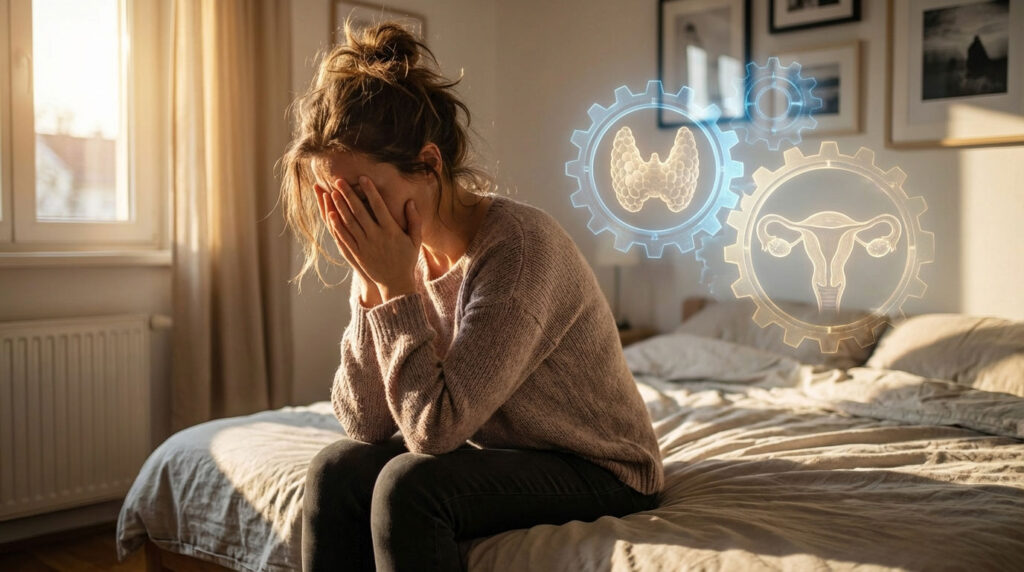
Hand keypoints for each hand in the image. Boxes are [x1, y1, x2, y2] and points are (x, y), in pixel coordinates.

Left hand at [323, 175, 421, 301]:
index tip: (362, 178)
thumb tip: (410, 201)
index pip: (379, 207)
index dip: (370, 191)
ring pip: (349, 223)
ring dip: (339, 207)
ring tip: (332, 193)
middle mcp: (377, 237)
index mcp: (391, 231)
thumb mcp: (416, 240)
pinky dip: (337, 225)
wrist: (396, 283)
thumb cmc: (407, 259)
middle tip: (339, 180)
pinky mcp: (357, 254)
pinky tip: (330, 214)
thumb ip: (414, 220)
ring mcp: (365, 246)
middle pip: (360, 212)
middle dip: (348, 195)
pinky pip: (344, 237)